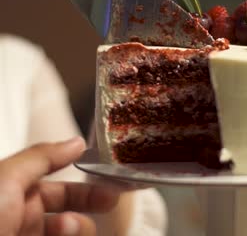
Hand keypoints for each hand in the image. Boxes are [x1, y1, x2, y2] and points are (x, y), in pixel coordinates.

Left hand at [0, 137, 120, 235]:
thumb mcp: (6, 180)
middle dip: (89, 205)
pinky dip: (76, 235)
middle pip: (70, 212)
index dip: (86, 183)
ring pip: (71, 232)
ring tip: (67, 228)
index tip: (113, 182)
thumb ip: (43, 157)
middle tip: (109, 202)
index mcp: (15, 196)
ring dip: (78, 227)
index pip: (59, 188)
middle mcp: (24, 221)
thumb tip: (76, 142)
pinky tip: (69, 233)